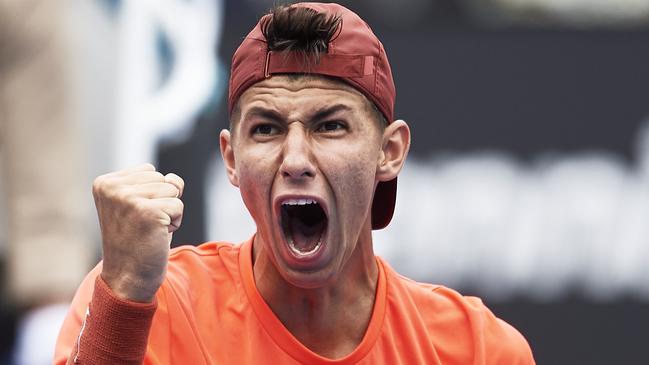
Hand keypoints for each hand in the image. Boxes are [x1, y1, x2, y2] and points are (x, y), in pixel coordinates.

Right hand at [92, 164, 183, 301]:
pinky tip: (156, 236)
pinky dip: (175, 223)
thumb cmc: (137, 241)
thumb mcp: (142, 204)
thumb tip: (174, 180)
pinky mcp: (146, 212)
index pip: (149, 171)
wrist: (128, 279)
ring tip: (149, 230)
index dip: (151, 195)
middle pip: (163, 179)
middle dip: (162, 203)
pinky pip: (178, 206)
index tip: (135, 216)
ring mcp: (127, 199)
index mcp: (105, 183)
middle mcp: (112, 188)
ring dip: (169, 213)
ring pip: (173, 190)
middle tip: (143, 226)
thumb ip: (158, 184)